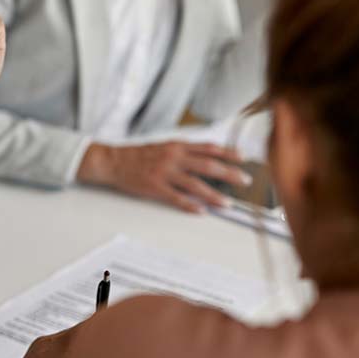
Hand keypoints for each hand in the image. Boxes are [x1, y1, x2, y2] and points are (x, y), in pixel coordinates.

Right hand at [78, 141, 250, 212]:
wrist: (114, 161)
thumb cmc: (140, 155)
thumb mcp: (164, 145)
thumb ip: (185, 150)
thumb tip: (208, 156)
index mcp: (177, 145)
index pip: (209, 147)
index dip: (228, 152)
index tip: (243, 158)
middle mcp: (173, 157)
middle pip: (208, 165)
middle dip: (229, 174)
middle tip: (245, 181)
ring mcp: (164, 173)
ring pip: (195, 184)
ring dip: (213, 195)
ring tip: (227, 203)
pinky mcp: (154, 187)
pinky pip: (176, 198)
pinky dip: (190, 205)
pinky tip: (201, 211)